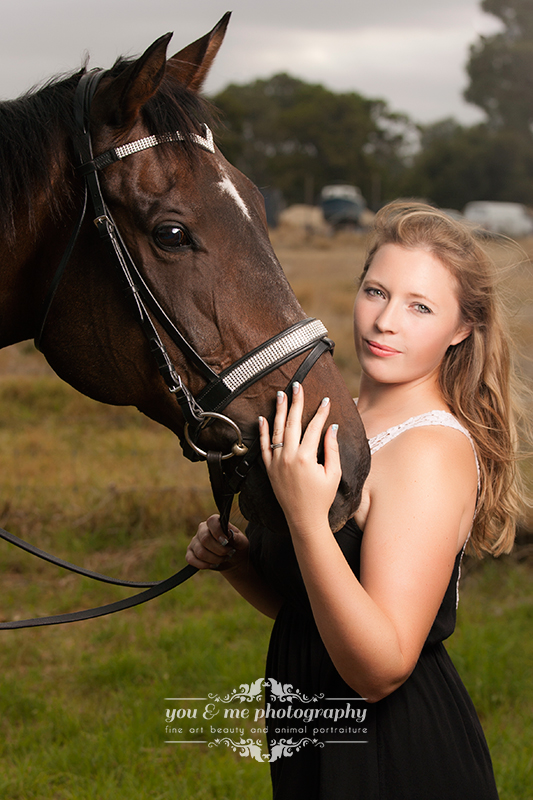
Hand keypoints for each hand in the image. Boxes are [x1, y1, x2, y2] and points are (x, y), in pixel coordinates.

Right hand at [186, 515, 248, 571]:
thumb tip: (231, 535)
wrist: (232, 559)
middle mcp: (202, 529)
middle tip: (229, 553)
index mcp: (214, 522)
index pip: (212, 521)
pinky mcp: (190, 553)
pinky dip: (203, 565)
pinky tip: (213, 564)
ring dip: (214, 559)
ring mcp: (194, 541)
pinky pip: (191, 560)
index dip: (218, 532)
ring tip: (223, 559)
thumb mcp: (242, 542)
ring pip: (200, 552)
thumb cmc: (236, 547)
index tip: (226, 542)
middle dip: (219, 550)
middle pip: (205, 539)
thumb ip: (238, 538)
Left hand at [259, 382, 341, 534]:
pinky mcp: (269, 469)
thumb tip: (332, 427)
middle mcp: (288, 457)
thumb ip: (332, 449)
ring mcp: (276, 462)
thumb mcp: (333, 474)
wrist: (303, 519)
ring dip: (278, 411)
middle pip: (292, 423)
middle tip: (297, 386)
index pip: (314, 428)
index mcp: (305, 458)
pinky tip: (262, 418)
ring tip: (280, 395)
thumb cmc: (321, 498)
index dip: (320, 413)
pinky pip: (263, 447)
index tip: (325, 400)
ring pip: (276, 431)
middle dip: (295, 402)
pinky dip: (262, 432)